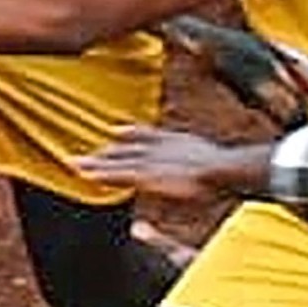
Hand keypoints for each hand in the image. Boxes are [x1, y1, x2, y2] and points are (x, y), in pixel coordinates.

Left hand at [71, 125, 268, 203]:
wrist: (228, 170)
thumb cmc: (233, 172)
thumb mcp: (223, 159)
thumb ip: (218, 161)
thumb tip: (230, 164)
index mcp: (180, 142)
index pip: (150, 135)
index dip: (132, 134)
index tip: (115, 131)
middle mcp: (162, 148)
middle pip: (128, 148)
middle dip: (107, 152)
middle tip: (82, 154)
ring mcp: (153, 161)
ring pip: (118, 162)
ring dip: (96, 163)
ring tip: (74, 164)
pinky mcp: (147, 176)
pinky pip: (118, 174)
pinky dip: (102, 173)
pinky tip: (84, 174)